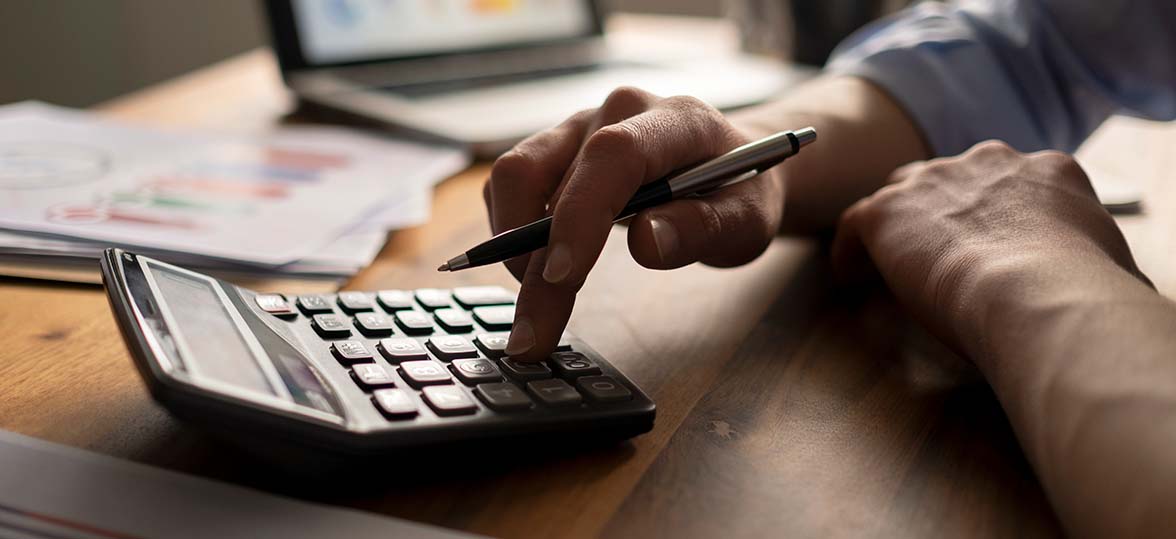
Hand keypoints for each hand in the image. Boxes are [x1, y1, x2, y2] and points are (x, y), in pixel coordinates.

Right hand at [484, 87, 784, 360]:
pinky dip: (512, 232)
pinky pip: (512, 184)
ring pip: (515, 177)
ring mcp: (580, 126)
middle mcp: (616, 113)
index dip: (581, 215)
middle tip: (533, 335)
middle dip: (536, 265)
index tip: (564, 276)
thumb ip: (704, 228)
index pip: (613, 157)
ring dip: (513, 246)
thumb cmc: (740, 192)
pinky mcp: (556, 148)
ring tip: (541, 301)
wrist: (732, 165)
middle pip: (551, 177)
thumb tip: (647, 243)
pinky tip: (541, 269)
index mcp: (674, 121)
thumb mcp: (747, 221)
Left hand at [832, 141, 1148, 356]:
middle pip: (949, 177)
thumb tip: (1117, 291)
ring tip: (884, 261)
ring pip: (899, 194)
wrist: (1036, 291)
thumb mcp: (1113, 265)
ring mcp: (932, 181)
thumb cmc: (1085, 292)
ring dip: (894, 225)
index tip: (986, 242)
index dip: (991, 212)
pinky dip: (849, 249)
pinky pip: (854, 222)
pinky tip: (849, 275)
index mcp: (1048, 170)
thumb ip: (1099, 264)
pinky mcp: (886, 210)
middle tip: (932, 250)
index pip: (1008, 180)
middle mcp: (988, 161)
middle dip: (939, 209)